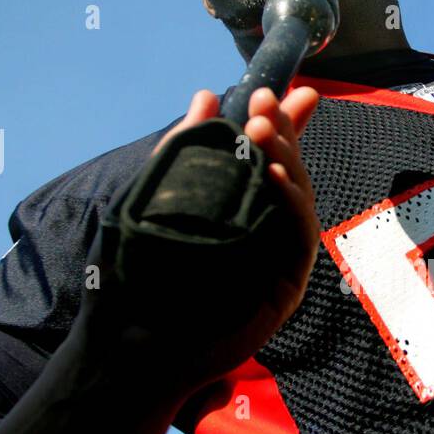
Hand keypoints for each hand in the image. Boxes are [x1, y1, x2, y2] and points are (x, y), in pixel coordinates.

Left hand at [86, 84, 319, 395]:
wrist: (135, 342)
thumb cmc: (139, 276)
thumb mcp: (157, 196)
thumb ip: (184, 149)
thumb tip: (207, 97)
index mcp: (236, 210)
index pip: (266, 160)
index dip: (278, 125)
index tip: (278, 90)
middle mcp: (262, 231)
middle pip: (287, 174)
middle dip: (281, 133)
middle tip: (266, 103)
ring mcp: (276, 259)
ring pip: (298, 200)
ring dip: (286, 159)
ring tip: (264, 129)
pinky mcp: (286, 286)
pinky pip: (298, 237)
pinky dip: (292, 202)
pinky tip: (275, 175)